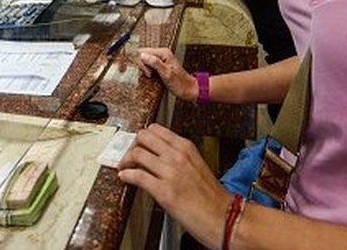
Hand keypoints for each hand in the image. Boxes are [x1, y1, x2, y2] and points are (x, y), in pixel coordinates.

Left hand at [118, 124, 230, 248]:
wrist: (222, 216)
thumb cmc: (211, 196)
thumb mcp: (196, 165)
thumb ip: (177, 156)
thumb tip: (156, 155)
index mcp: (186, 147)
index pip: (155, 129)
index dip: (142, 137)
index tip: (137, 145)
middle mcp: (177, 155)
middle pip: (143, 137)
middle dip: (132, 146)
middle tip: (129, 156)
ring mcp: (171, 172)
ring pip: (137, 154)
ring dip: (126, 161)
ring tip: (125, 168)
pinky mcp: (164, 191)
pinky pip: (137, 176)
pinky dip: (127, 176)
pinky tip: (125, 178)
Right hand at [136, 48, 198, 101]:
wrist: (188, 89)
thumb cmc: (180, 83)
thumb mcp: (166, 73)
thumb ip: (154, 63)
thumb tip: (142, 55)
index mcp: (163, 53)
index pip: (143, 52)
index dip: (142, 63)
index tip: (148, 72)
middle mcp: (162, 53)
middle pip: (143, 55)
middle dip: (143, 66)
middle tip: (150, 75)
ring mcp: (161, 58)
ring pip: (145, 60)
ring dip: (145, 69)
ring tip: (152, 76)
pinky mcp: (160, 64)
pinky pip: (149, 64)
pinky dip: (148, 70)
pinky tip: (152, 75)